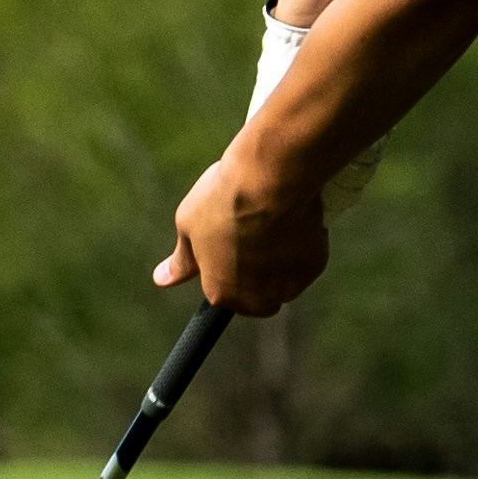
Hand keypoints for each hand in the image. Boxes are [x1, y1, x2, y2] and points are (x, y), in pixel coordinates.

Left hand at [158, 141, 331, 317]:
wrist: (270, 178)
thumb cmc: (223, 199)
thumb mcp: (188, 225)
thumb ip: (181, 260)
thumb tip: (161, 280)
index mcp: (221, 293)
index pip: (225, 295)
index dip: (228, 267)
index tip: (233, 243)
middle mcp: (256, 300)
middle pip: (259, 298)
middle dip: (258, 275)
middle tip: (255, 236)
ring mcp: (288, 285)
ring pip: (286, 280)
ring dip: (282, 261)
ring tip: (274, 222)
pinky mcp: (315, 267)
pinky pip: (309, 261)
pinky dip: (304, 245)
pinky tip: (294, 219)